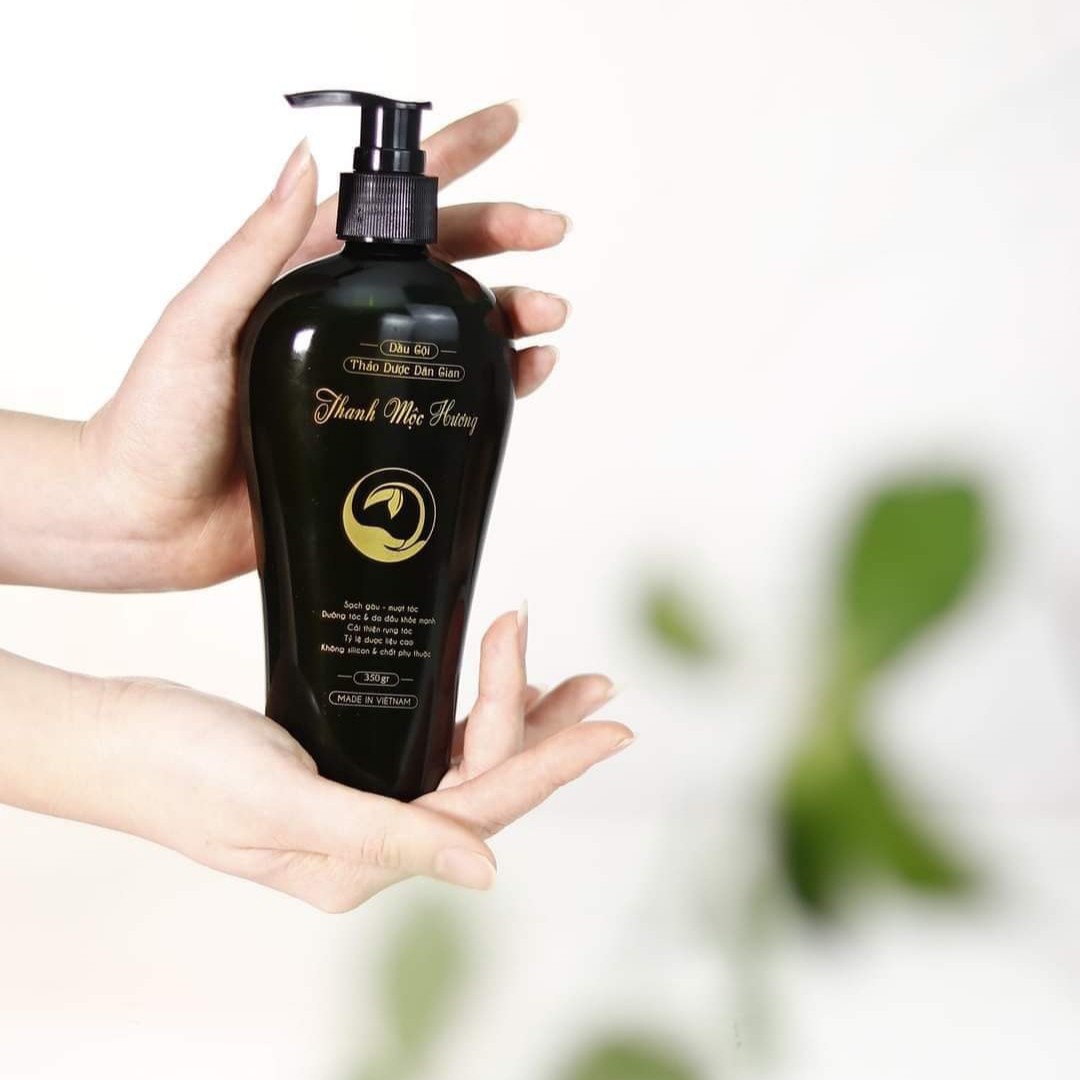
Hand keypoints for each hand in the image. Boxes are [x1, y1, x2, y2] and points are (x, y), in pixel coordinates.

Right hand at [59, 611, 628, 911]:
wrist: (116, 734)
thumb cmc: (178, 770)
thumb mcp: (283, 808)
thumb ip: (387, 837)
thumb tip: (487, 872)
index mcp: (362, 862)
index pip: (482, 808)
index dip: (552, 764)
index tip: (612, 730)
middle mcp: (374, 838)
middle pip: (486, 780)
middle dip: (542, 726)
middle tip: (596, 681)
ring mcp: (364, 798)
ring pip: (467, 759)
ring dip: (519, 713)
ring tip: (577, 681)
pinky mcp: (350, 759)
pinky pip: (433, 739)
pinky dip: (470, 706)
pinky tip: (496, 684)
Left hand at [78, 101, 569, 589]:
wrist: (154, 520)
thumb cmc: (158, 420)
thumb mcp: (200, 320)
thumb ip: (257, 247)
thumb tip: (301, 160)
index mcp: (307, 278)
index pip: (388, 206)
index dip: (450, 162)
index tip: (505, 131)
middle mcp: (347, 320)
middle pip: (444, 262)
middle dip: (505, 236)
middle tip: (549, 231)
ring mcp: (370, 377)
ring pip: (461, 330)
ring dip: (513, 313)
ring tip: (547, 315)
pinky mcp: (381, 434)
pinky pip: (455, 399)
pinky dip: (501, 381)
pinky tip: (526, 370)